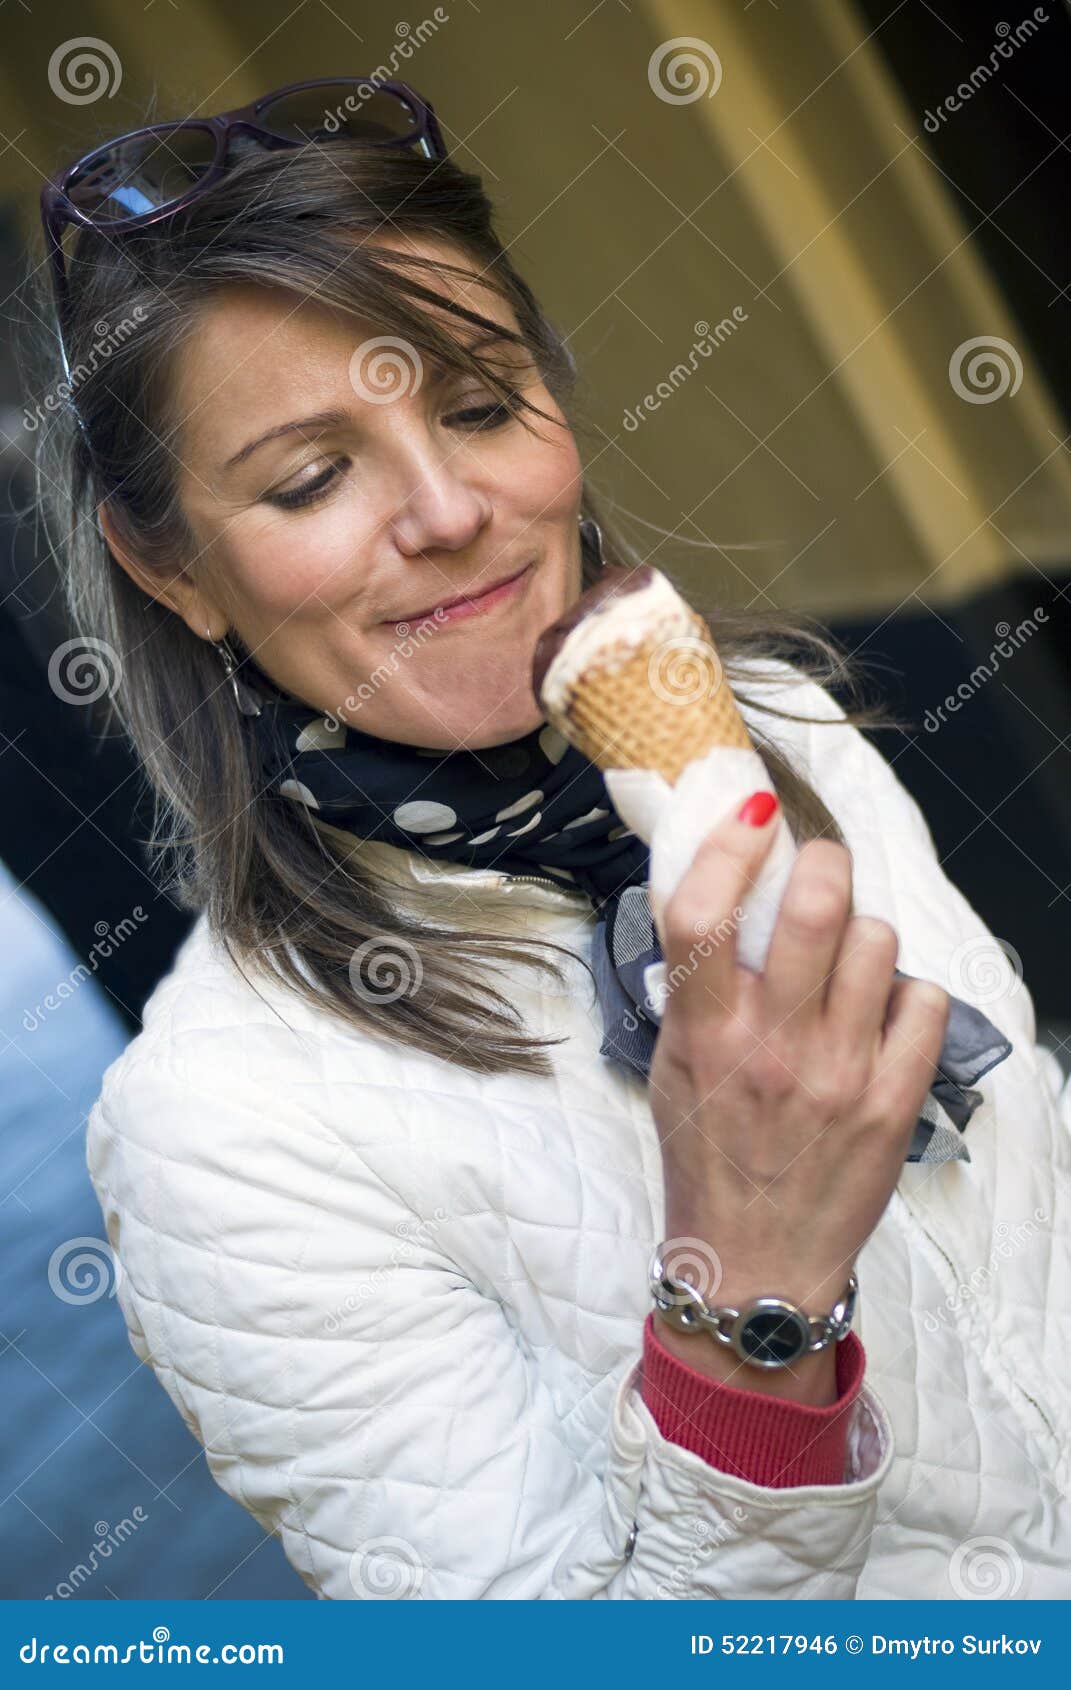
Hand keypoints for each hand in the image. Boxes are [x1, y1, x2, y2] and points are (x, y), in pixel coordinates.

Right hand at [647, 791, 949, 1394]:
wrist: (755, 1261)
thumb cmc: (708, 1155)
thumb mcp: (670, 1067)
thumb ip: (693, 988)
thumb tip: (717, 891)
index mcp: (704, 1035)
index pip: (700, 916)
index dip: (726, 847)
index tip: (750, 817)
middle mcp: (772, 1048)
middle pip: (815, 909)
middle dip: (823, 864)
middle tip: (820, 869)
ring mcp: (840, 1074)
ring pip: (879, 943)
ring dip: (864, 936)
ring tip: (848, 963)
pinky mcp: (895, 1102)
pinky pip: (924, 1001)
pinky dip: (906, 995)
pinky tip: (881, 1016)